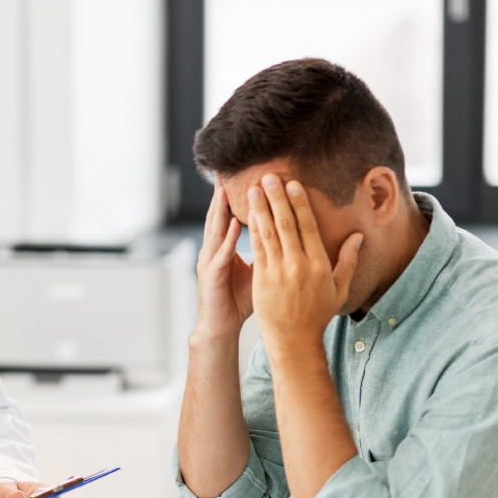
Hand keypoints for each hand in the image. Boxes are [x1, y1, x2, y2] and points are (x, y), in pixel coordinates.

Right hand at [193, 184, 253, 343]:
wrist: (220, 326)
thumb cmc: (238, 300)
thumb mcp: (256, 271)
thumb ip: (267, 252)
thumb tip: (286, 237)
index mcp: (225, 247)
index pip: (232, 216)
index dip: (238, 198)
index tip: (248, 178)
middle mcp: (215, 250)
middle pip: (220, 217)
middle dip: (224, 195)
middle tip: (230, 172)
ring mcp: (211, 262)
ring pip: (216, 230)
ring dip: (221, 209)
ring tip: (227, 189)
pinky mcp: (211, 276)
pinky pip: (221, 254)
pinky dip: (227, 238)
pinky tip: (234, 224)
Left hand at [246, 174, 361, 350]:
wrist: (294, 339)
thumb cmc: (317, 314)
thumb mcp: (339, 289)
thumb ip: (348, 261)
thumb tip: (359, 237)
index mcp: (319, 264)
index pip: (308, 226)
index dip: (299, 203)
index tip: (292, 184)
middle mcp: (298, 265)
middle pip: (286, 224)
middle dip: (276, 198)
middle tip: (268, 177)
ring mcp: (278, 272)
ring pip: (268, 233)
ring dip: (260, 209)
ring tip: (253, 189)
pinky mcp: (262, 279)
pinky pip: (256, 249)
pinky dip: (251, 230)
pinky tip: (247, 214)